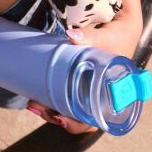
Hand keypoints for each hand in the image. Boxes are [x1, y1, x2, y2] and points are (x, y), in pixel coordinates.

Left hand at [27, 12, 143, 134]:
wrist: (119, 27)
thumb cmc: (119, 38)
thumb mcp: (109, 37)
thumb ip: (92, 37)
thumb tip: (71, 36)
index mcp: (114, 97)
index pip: (95, 120)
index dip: (77, 124)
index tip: (59, 119)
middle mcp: (100, 99)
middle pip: (77, 119)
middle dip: (55, 116)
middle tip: (36, 107)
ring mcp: (86, 91)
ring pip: (68, 110)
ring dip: (49, 111)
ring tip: (32, 104)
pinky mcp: (76, 81)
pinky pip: (63, 97)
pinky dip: (50, 100)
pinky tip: (34, 98)